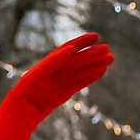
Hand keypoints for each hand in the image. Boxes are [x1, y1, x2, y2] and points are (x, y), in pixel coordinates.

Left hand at [0, 32, 114, 121]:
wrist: (28, 103)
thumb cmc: (31, 84)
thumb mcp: (42, 69)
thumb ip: (55, 59)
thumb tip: (71, 49)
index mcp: (56, 58)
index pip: (73, 47)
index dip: (84, 41)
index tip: (96, 36)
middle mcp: (63, 67)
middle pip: (82, 58)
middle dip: (94, 53)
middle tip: (107, 49)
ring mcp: (67, 78)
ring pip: (85, 69)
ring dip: (97, 64)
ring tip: (110, 58)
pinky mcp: (70, 89)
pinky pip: (84, 81)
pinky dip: (93, 76)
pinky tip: (103, 70)